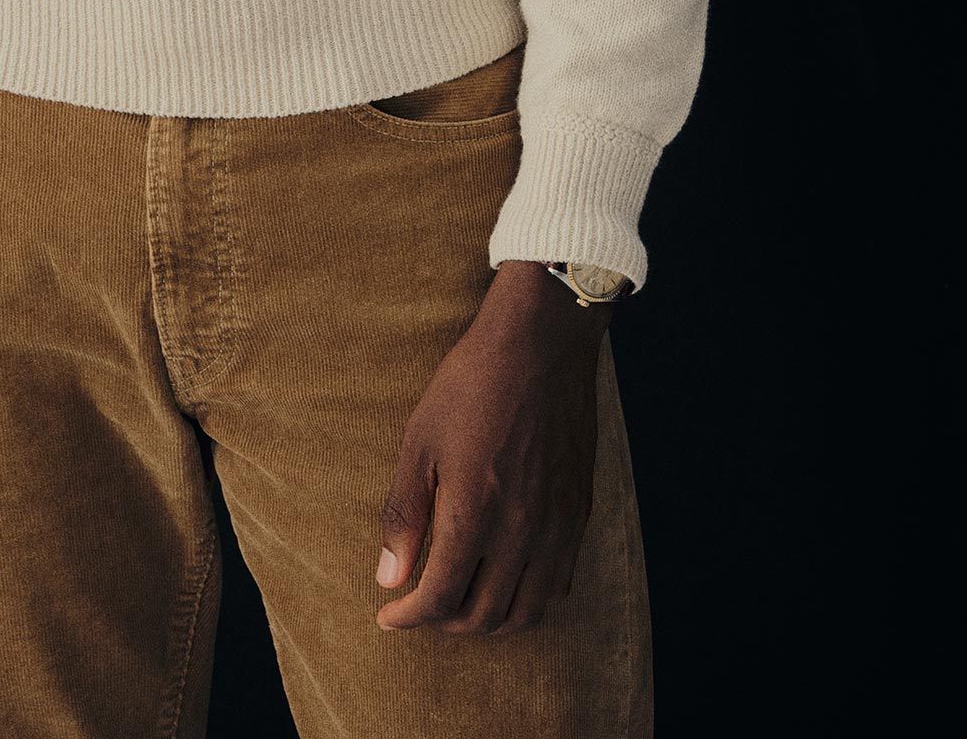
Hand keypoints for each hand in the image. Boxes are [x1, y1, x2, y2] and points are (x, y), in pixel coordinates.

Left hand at [374, 259, 609, 635]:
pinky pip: (558, 584)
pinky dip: (528, 600)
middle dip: (443, 623)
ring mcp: (557, 525)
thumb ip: (404, 515)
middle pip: (484, 615)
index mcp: (475, 513)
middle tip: (419, 608)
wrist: (540, 343)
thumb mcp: (420, 441)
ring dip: (489, 621)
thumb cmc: (471, 384)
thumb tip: (388, 577)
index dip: (408, 617)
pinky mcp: (579, 511)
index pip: (440, 598)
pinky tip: (506, 581)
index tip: (387, 615)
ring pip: (527, 611)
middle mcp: (522, 531)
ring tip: (459, 604)